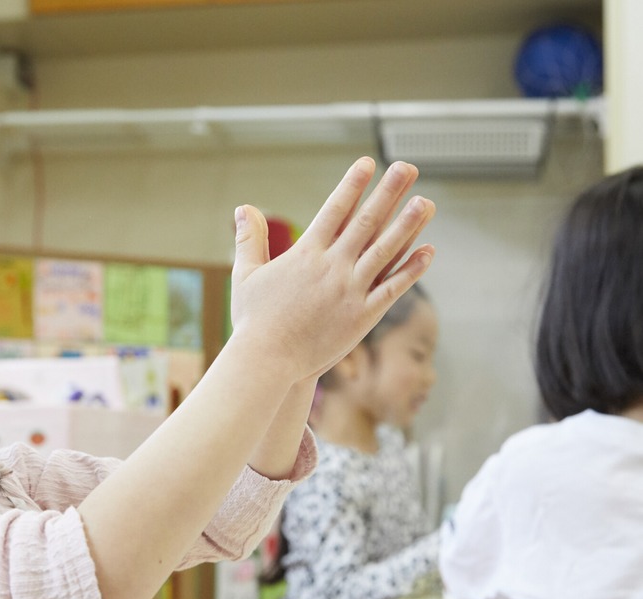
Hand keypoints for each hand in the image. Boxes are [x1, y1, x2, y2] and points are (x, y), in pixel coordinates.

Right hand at [229, 158, 434, 381]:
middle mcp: (332, 267)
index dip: (352, 185)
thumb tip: (243, 208)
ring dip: (408, 224)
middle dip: (388, 192)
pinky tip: (428, 252)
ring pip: (385, 251)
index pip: (334, 210)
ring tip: (426, 201)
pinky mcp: (362, 316)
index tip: (368, 163)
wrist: (266, 361)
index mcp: (305, 254)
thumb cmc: (252, 320)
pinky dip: (412, 270)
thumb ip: (250, 239)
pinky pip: (392, 288)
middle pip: (365, 222)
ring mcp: (350, 291)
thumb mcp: (246, 274)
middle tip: (407, 167)